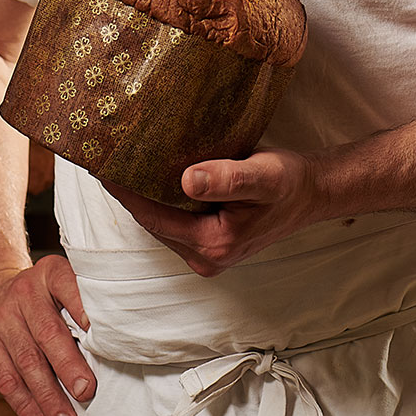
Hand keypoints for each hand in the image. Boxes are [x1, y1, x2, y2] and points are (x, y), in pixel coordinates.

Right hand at [0, 256, 94, 415]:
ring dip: (48, 396)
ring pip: (26, 362)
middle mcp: (23, 294)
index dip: (81, 306)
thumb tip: (115, 352)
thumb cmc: (37, 300)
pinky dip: (27, 406)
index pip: (66, 285)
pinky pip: (6, 381)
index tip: (95, 330)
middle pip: (47, 332)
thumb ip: (81, 310)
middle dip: (68, 366)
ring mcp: (0, 320)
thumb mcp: (56, 287)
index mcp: (48, 275)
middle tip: (86, 391)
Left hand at [102, 147, 332, 276]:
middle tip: (107, 157)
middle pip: (152, 223)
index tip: (102, 164)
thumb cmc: (290, 182)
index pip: (152, 217)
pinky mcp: (211, 244)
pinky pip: (174, 221)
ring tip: (124, 163)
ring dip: (144, 197)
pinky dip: (161, 201)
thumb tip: (187, 180)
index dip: (125, 191)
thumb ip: (226, 179)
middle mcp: (206, 257)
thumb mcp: (262, 175)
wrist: (313, 193)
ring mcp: (208, 254)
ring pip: (161, 223)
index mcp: (213, 245)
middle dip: (130, 194)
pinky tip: (153, 176)